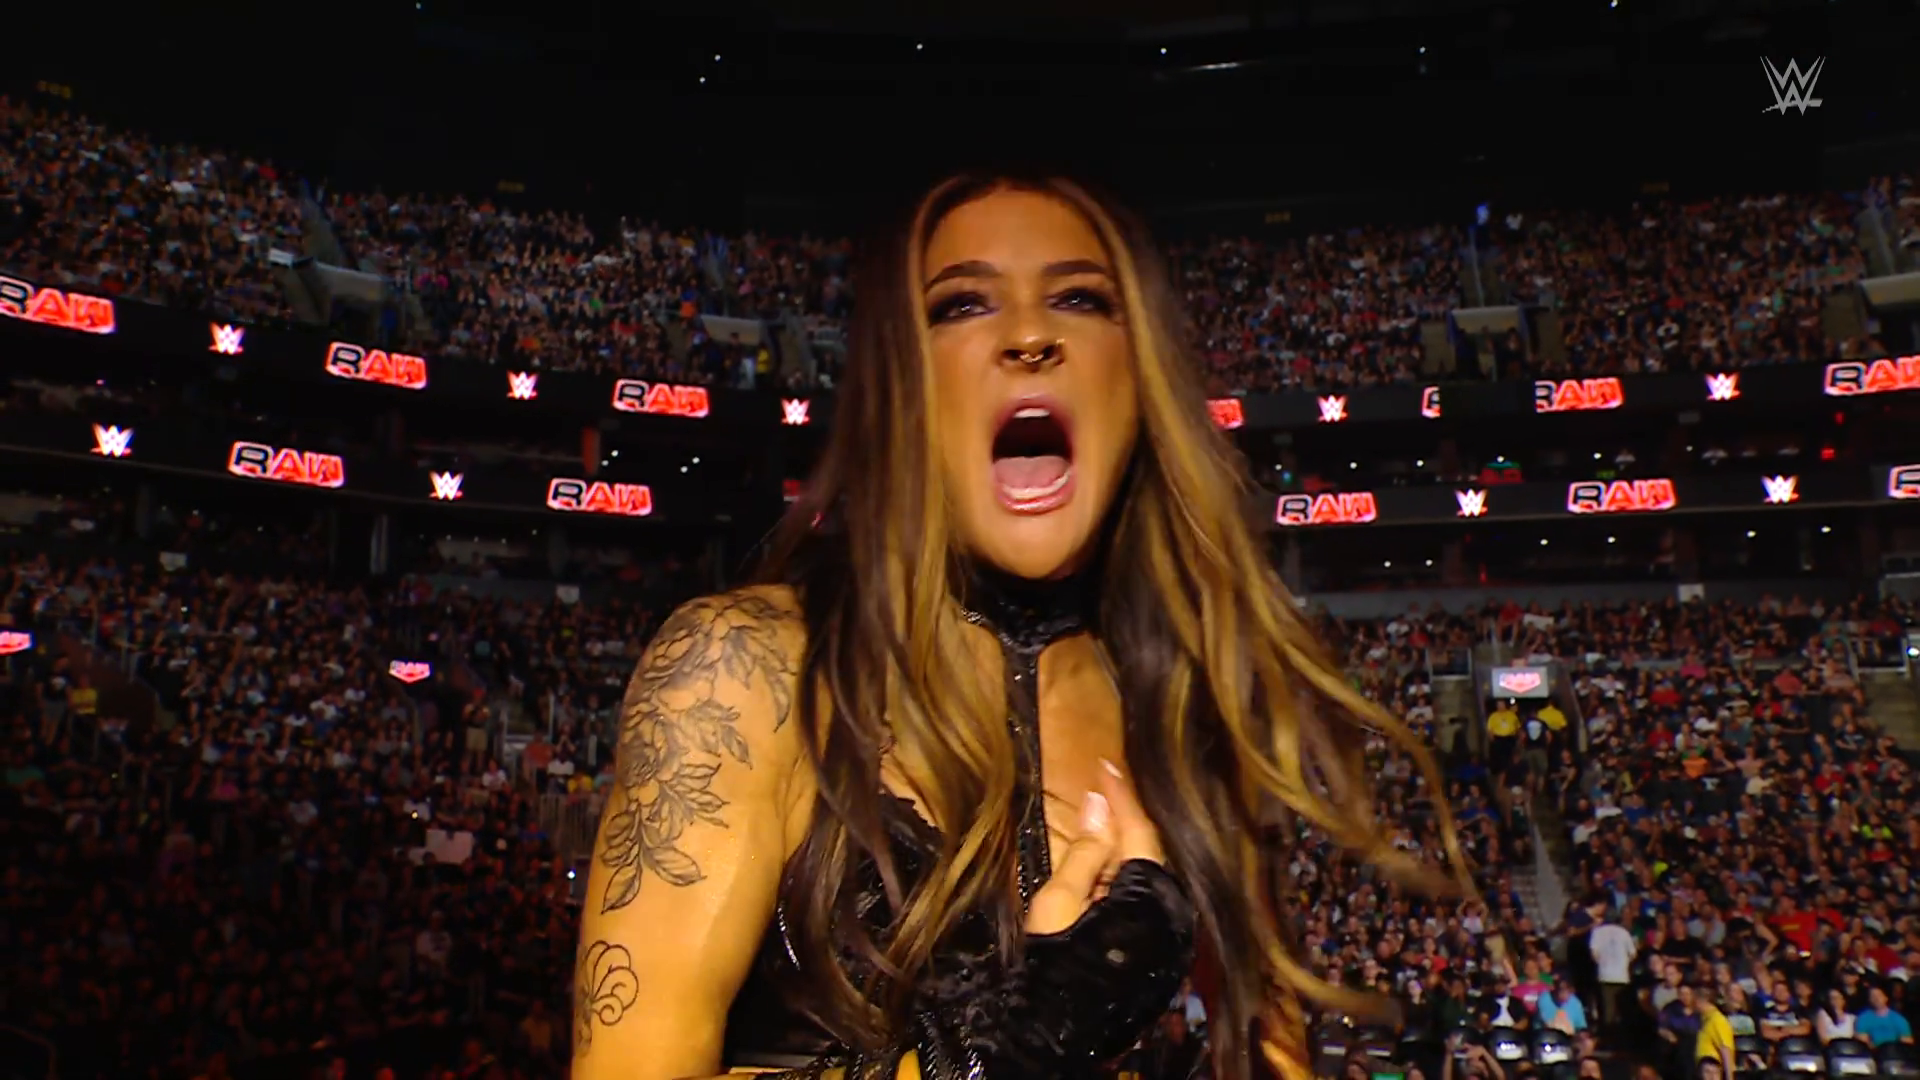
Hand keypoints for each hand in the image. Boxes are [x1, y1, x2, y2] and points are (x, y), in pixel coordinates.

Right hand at [923, 761, 1189, 1075]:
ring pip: (1144, 875)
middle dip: (1121, 820)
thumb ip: (1086, 851)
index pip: (1139, 831)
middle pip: (1146, 851)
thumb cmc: (1054, 962)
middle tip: (1097, 789)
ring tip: (1092, 825)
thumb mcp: (1060, 900)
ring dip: (1119, 848)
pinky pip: (1141, 898)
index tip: (1105, 764)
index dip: (1121, 795)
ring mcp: (1163, 932)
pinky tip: (1099, 866)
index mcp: (1147, 895)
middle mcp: (1166, 911)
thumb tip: (1100, 803)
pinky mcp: (1153, 947)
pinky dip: (1120, 876)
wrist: (1057, 1030)